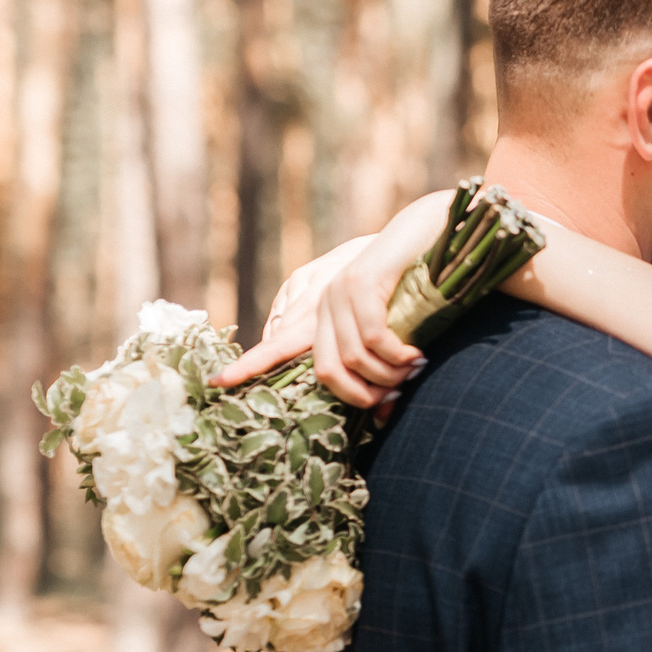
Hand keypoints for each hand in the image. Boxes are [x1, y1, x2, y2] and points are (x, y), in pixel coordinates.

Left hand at [210, 191, 450, 400]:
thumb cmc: (414, 284)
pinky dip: (394, 354)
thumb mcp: (390, 329)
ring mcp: (338, 291)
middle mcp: (320, 302)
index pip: (276, 347)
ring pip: (350, 359)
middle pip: (321, 368)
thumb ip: (377, 365)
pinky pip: (371, 337)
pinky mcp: (361, 282)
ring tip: (411, 371)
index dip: (250, 365)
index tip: (219, 382)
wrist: (431, 233)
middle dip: (358, 395)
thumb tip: (380, 417)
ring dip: (385, 376)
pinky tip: (413, 355)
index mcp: (320, 313)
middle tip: (389, 399)